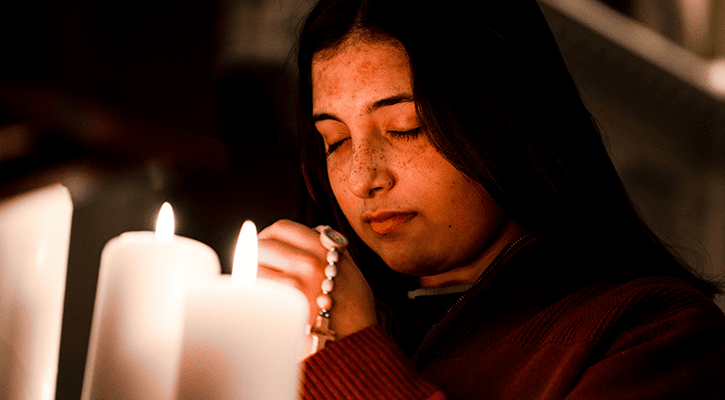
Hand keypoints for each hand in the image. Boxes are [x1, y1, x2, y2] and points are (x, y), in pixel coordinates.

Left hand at [257, 219, 376, 355]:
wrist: (356, 346)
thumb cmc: (354, 311)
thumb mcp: (350, 271)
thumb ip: (330, 251)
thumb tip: (311, 234)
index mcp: (325, 248)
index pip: (282, 228)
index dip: (268, 236)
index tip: (265, 245)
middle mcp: (310, 261)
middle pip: (263, 245)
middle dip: (255, 256)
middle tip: (257, 269)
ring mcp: (295, 283)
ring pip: (253, 267)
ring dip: (250, 276)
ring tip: (259, 288)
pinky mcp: (281, 304)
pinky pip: (254, 290)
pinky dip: (251, 294)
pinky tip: (259, 303)